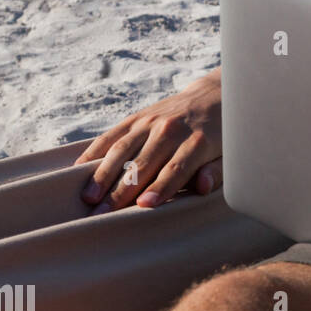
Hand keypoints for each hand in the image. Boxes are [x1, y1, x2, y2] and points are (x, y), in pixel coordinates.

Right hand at [74, 70, 223, 213]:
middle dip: (122, 191)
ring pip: (122, 150)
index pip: (176, 168)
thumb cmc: (224, 135)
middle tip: (102, 215)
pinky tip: (79, 171)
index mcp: (198, 141)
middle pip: (143, 163)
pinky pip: (112, 135)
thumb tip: (202, 187)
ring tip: (88, 198)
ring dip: (103, 174)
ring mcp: (151, 122)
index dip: (161, 187)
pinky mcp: (137, 118)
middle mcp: (171, 129)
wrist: (214, 96)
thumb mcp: (231, 154)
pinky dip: (95, 152)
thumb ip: (217, 172)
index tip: (145, 205)